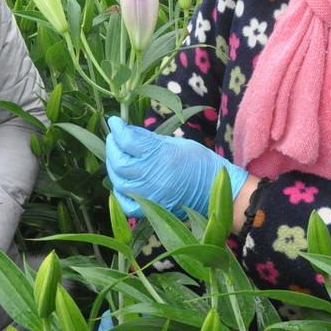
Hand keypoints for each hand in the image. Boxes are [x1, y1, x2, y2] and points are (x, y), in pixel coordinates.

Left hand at [105, 116, 248, 218]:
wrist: (218, 189)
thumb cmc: (199, 162)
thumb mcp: (175, 143)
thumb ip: (149, 140)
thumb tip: (128, 133)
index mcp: (161, 155)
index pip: (128, 140)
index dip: (118, 128)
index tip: (115, 121)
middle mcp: (152, 176)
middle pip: (119, 161)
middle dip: (112, 146)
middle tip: (114, 138)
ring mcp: (150, 195)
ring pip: (119, 181)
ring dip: (113, 167)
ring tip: (116, 156)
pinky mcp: (151, 209)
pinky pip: (126, 204)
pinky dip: (119, 193)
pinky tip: (121, 182)